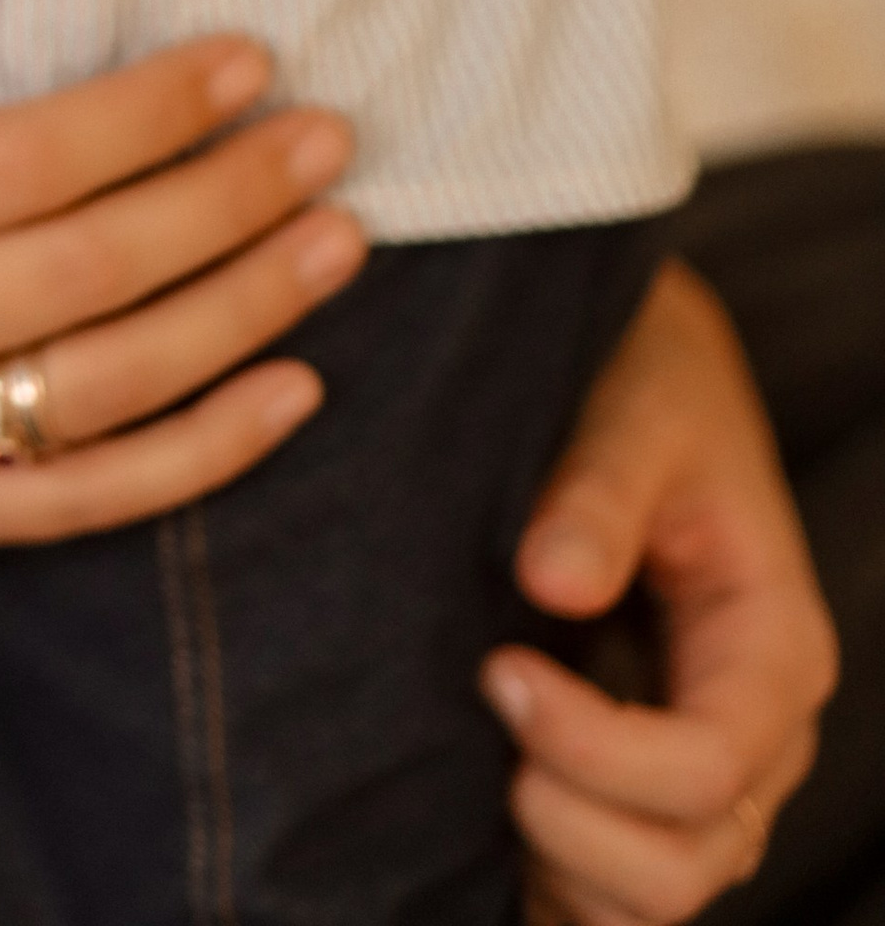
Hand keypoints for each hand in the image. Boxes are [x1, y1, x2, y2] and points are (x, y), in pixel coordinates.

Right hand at [0, 0, 366, 597]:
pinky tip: (294, 390)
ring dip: (244, 311)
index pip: (20, 161)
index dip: (144, 111)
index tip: (243, 59)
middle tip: (327, 139)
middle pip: (87, 269)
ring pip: (111, 385)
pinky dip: (207, 454)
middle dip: (224, 199)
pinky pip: (94, 499)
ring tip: (336, 238)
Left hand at [485, 261, 838, 924]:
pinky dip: (552, 876)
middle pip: (686, 864)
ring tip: (473, 763)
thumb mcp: (635, 416)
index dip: (596, 748)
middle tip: (483, 706)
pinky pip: (614, 883)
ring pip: (652, 894)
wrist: (646, 374)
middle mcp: (757, 734)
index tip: (496, 667)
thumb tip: (554, 581)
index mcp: (773, 652)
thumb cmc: (649, 387)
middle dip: (571, 822)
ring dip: (558, 859)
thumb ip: (598, 493)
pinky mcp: (646, 777)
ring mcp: (706, 770)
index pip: (706, 770)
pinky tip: (477, 811)